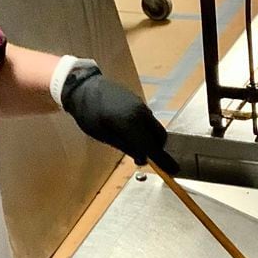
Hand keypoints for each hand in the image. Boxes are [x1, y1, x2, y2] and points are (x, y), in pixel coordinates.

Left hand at [61, 66, 178, 174]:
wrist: (84, 86)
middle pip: (160, 136)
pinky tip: (131, 132)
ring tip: (132, 145)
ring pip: (155, 127)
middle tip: (142, 158)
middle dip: (157, 149)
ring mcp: (142, 105)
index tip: (173, 170)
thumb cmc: (88, 113)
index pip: (151, 146)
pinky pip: (148, 120)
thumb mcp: (103, 135)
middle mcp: (141, 113)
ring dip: (150, 139)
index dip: (163, 160)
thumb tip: (142, 158)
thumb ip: (125, 146)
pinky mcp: (139, 102)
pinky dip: (146, 130)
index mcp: (131, 123)